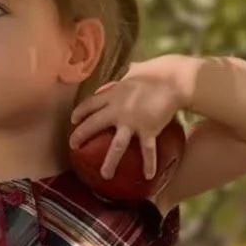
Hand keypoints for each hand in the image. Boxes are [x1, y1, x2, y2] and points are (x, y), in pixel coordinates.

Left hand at [69, 65, 181, 180]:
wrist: (172, 80)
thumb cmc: (155, 73)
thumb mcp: (135, 72)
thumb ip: (128, 77)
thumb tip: (130, 70)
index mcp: (113, 94)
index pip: (90, 104)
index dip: (80, 112)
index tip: (73, 120)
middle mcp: (118, 109)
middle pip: (94, 124)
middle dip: (81, 136)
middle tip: (73, 146)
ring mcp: (132, 122)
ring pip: (116, 145)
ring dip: (110, 162)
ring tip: (104, 175)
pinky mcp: (148, 130)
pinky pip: (147, 150)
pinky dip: (149, 163)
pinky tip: (148, 175)